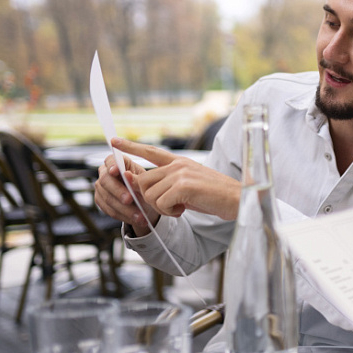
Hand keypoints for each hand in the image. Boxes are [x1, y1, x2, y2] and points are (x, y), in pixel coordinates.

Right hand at [94, 144, 159, 235]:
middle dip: (118, 191)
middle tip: (129, 199)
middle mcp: (105, 173)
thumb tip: (127, 175)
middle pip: (105, 180)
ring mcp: (101, 188)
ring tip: (140, 216)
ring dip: (124, 209)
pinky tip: (135, 220)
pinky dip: (123, 216)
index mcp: (118, 162)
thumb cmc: (146, 186)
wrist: (146, 202)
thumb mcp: (146, 181)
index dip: (112, 165)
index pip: (110, 160)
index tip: (116, 171)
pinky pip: (109, 210)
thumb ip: (136, 178)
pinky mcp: (101, 201)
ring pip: (108, 198)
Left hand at [114, 138, 240, 220]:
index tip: (114, 141)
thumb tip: (139, 183)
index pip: (151, 152)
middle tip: (170, 205)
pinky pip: (161, 203)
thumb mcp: (189, 186)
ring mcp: (180, 174)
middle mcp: (178, 165)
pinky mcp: (183, 186)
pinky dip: (170, 211)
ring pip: (150, 194)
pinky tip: (184, 209)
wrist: (237, 199)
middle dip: (150, 198)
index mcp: (180, 162)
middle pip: (144, 181)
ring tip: (180, 207)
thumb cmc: (215, 196)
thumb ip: (167, 183)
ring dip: (162, 207)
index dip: (131, 147)